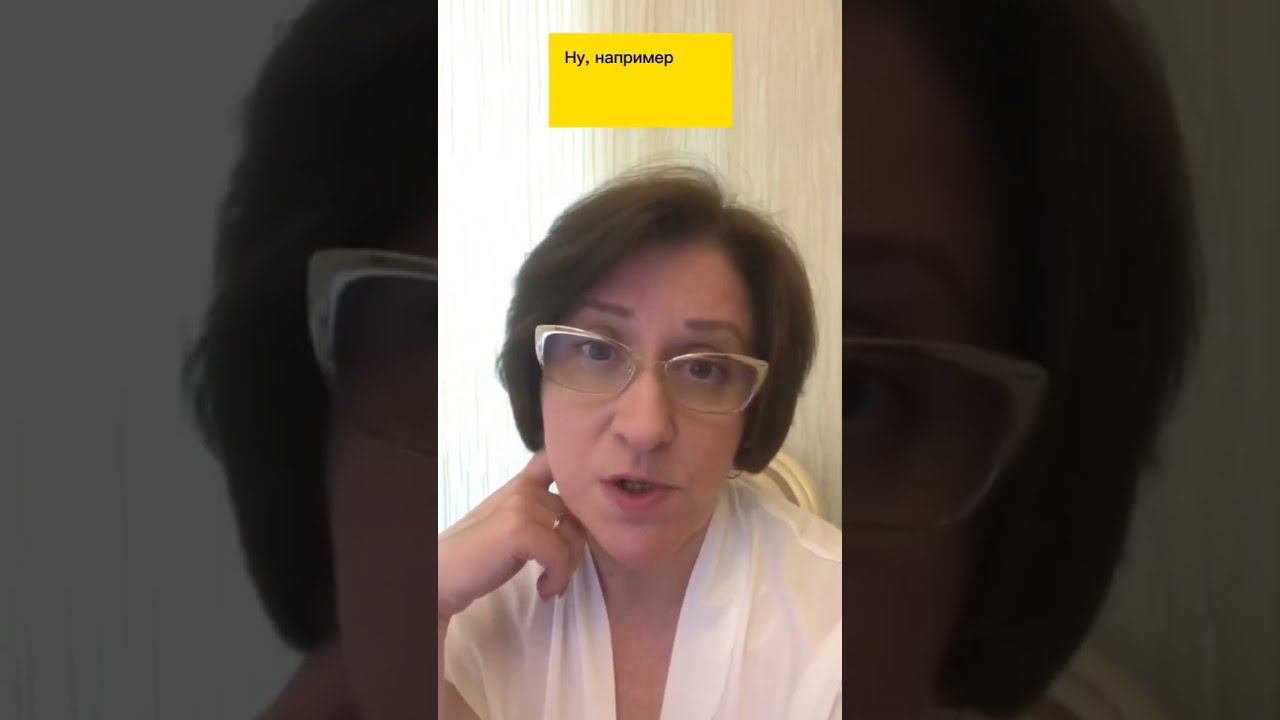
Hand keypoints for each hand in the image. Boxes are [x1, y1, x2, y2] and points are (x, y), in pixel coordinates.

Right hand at [437, 451, 586, 619]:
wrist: (442, 575)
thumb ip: (540, 514)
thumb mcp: (512, 525)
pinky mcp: (519, 530)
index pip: (556, 463)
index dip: (576, 481)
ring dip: (567, 567)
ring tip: (550, 584)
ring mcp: (521, 506)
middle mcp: (523, 488)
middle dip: (575, 547)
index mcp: (521, 484)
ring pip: (573, 535)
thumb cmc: (479, 556)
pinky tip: (544, 590)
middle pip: (577, 513)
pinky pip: (560, 554)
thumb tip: (582, 524)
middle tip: (559, 573)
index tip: (579, 515)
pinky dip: (558, 577)